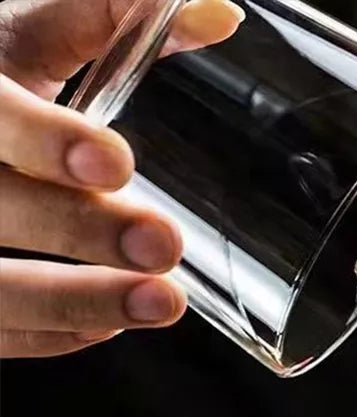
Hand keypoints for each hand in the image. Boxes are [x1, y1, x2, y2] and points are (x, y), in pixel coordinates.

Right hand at [0, 0, 243, 357]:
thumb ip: (105, 16)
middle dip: (77, 229)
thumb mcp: (26, 34)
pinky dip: (50, 333)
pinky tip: (109, 326)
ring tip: (161, 303)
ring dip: (73, 302)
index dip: (41, 139)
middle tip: (163, 245)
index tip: (115, 163)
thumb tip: (219, 15)